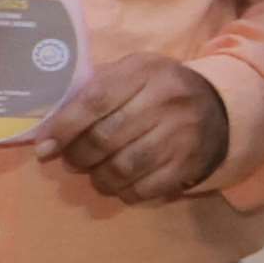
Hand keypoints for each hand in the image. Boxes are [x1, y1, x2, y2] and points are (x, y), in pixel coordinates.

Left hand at [35, 58, 230, 202]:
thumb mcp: (130, 74)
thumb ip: (92, 90)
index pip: (95, 100)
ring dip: (98, 178)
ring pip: (122, 168)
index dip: (64, 127)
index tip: (45, 146)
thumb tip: (46, 127)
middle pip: (105, 138)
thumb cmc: (157, 89)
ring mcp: (180, 134)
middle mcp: (165, 101)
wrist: (219, 108)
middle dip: (78, 156)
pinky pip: (144, 188)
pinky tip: (119, 184)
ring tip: (94, 174)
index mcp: (144, 71)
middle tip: (70, 161)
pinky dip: (123, 191)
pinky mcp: (189, 164)